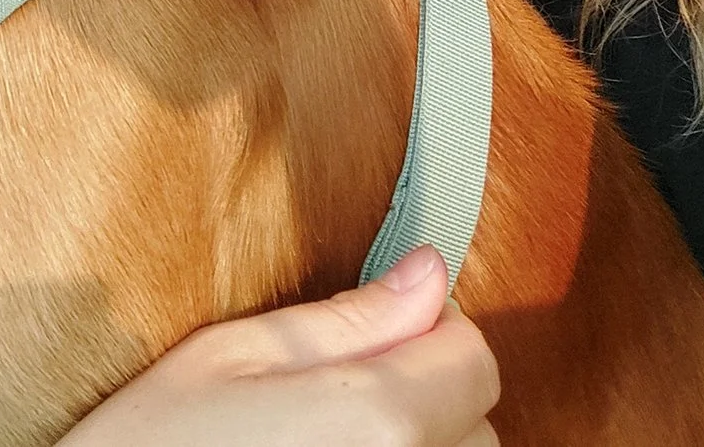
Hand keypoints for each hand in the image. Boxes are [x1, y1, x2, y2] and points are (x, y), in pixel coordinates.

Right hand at [59, 247, 500, 445]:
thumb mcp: (226, 358)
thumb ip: (341, 320)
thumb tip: (428, 274)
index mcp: (375, 417)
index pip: (474, 357)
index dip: (429, 330)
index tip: (377, 332)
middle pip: (477, 425)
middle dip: (427, 397)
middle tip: (336, 395)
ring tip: (327, 442)